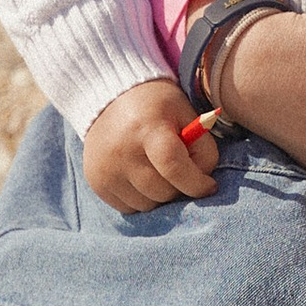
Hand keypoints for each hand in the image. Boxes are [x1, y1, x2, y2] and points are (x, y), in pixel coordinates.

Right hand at [82, 78, 218, 212]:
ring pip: (148, 205)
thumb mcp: (187, 116)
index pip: (173, 166)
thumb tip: (203, 184)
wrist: (111, 98)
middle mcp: (120, 151)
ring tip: (159, 170)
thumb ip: (203, 148)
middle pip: (162, 191)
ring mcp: (105, 169)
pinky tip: (141, 176)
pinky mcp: (96, 182)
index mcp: (146, 128)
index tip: (210, 186)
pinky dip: (142, 198)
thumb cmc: (159, 107)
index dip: (196, 182)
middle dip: (180, 186)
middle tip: (181, 169)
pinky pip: (129, 208)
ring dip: (161, 195)